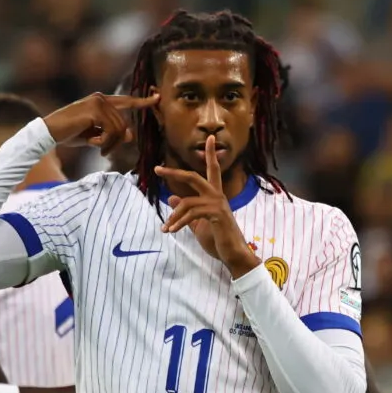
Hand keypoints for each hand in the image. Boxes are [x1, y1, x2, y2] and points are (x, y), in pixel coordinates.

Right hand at [43, 92, 157, 154]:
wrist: (49, 132)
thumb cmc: (70, 133)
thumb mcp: (95, 135)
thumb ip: (111, 133)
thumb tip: (129, 135)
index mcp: (101, 101)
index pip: (126, 101)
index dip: (142, 101)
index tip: (157, 98)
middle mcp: (101, 98)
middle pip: (123, 123)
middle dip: (117, 141)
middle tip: (104, 151)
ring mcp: (98, 102)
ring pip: (119, 129)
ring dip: (110, 143)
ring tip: (98, 148)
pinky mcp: (95, 110)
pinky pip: (111, 131)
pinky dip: (104, 142)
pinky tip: (93, 144)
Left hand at [154, 136, 260, 276]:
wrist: (233, 255)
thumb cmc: (219, 240)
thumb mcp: (198, 225)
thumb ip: (186, 212)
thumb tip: (171, 198)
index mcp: (214, 196)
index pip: (213, 170)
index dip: (211, 154)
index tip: (210, 138)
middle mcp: (217, 196)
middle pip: (194, 177)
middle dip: (174, 172)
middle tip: (158, 169)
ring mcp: (218, 204)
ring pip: (187, 202)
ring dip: (173, 216)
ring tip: (166, 229)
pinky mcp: (217, 214)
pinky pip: (192, 213)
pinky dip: (179, 222)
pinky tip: (172, 231)